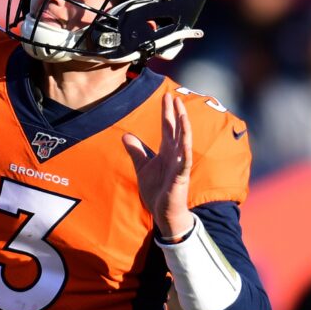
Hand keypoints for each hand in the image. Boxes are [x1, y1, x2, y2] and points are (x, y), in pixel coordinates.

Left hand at [123, 93, 194, 239]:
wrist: (164, 212)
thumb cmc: (157, 190)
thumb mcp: (142, 166)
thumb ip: (136, 151)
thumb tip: (125, 135)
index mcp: (167, 152)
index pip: (168, 128)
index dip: (167, 113)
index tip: (167, 97)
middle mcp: (175, 155)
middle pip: (176, 130)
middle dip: (175, 114)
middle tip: (174, 96)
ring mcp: (180, 165)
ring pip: (183, 142)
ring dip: (183, 127)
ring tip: (182, 112)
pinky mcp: (180, 178)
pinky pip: (184, 163)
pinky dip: (185, 152)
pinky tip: (184, 141)